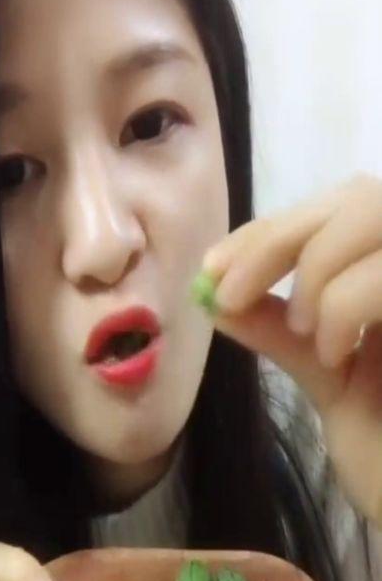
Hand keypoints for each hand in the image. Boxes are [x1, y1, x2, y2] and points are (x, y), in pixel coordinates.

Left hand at [203, 174, 381, 527]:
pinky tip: (335, 354)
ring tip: (306, 334)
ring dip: (319, 268)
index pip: (340, 212)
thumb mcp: (333, 381)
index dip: (273, 229)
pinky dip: (348, 301)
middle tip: (228, 293)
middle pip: (361, 198)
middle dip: (280, 239)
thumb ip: (285, 334)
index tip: (214, 268)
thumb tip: (215, 298)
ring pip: (375, 214)